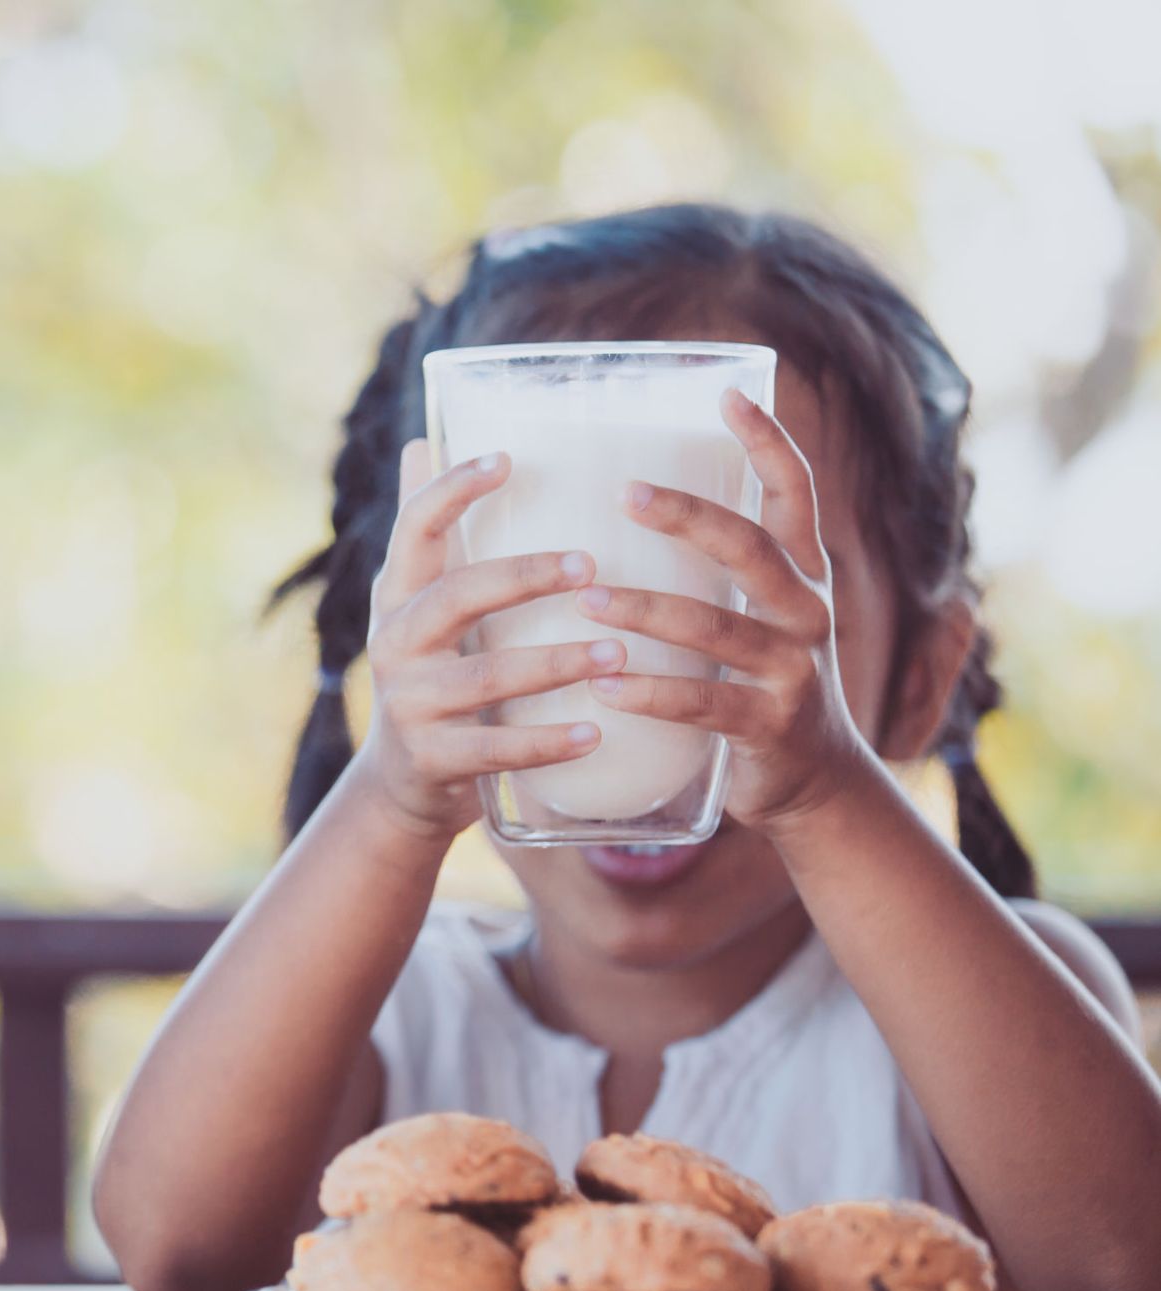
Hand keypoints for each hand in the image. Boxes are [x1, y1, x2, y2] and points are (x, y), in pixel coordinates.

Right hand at [350, 441, 620, 841]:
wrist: (403, 782)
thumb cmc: (431, 672)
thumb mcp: (417, 604)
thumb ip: (427, 534)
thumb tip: (422, 439)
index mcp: (395, 594)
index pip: (414, 527)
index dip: (453, 490)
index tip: (507, 460)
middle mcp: (393, 642)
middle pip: (456, 596)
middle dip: (525, 576)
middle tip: (591, 566)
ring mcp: (409, 703)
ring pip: (487, 676)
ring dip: (557, 662)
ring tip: (618, 651)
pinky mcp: (433, 758)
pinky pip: (496, 749)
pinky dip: (549, 742)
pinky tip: (596, 732)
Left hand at [576, 388, 868, 831]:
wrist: (814, 784)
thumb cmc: (757, 686)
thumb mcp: (749, 619)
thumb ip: (708, 575)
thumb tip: (620, 510)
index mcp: (801, 576)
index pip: (794, 495)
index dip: (768, 442)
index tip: (727, 394)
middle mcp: (807, 612)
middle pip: (751, 548)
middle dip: (689, 517)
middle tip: (625, 493)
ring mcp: (794, 670)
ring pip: (718, 628)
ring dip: (648, 611)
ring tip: (588, 598)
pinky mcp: (769, 726)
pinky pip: (705, 703)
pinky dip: (652, 692)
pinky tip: (605, 687)